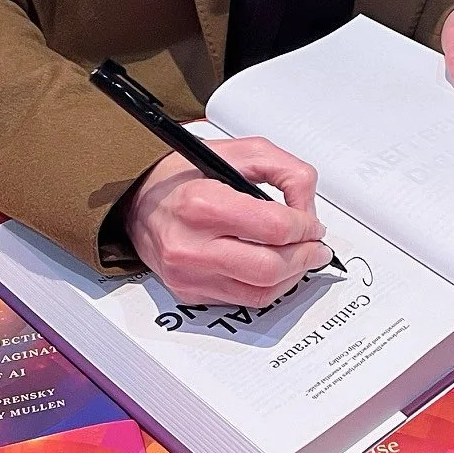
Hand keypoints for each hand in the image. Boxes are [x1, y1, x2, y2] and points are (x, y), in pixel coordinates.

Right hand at [125, 138, 331, 306]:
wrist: (138, 200)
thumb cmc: (184, 175)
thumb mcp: (238, 152)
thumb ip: (283, 171)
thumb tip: (308, 207)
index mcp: (202, 204)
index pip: (272, 227)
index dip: (305, 226)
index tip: (312, 224)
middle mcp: (190, 246)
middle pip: (269, 267)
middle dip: (304, 257)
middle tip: (315, 245)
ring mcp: (188, 275)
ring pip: (260, 292)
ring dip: (292, 277)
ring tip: (300, 257)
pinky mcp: (189, 293)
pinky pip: (242, 300)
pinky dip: (267, 286)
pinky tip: (273, 267)